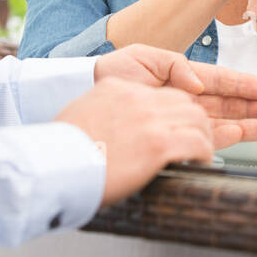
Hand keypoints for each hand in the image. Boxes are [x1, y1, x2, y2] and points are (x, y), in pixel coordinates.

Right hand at [54, 77, 214, 207]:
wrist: (51, 167)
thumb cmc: (62, 150)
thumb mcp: (85, 110)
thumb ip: (107, 108)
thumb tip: (119, 123)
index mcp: (119, 89)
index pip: (162, 93)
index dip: (177, 109)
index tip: (182, 123)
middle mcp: (138, 99)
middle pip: (185, 102)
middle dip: (196, 120)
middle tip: (200, 138)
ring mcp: (150, 121)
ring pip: (198, 120)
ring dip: (204, 136)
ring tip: (202, 151)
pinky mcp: (159, 144)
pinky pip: (198, 142)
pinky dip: (205, 152)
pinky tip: (202, 161)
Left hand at [94, 44, 256, 146]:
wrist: (86, 98)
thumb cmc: (111, 74)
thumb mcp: (142, 57)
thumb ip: (174, 65)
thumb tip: (197, 83)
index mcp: (181, 77)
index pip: (218, 81)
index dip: (241, 84)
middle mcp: (184, 100)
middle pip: (226, 103)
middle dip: (250, 106)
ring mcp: (180, 119)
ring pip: (221, 122)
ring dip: (245, 123)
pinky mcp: (172, 138)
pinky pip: (203, 138)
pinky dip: (226, 138)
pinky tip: (243, 136)